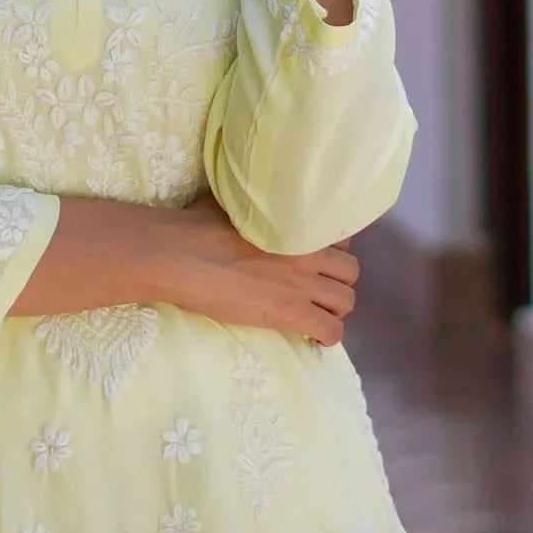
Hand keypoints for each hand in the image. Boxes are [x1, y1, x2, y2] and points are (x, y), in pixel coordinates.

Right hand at [169, 191, 359, 346]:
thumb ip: (256, 204)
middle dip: (337, 281)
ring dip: (333, 308)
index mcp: (296, 224)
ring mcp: (302, 284)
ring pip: (346, 301)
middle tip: (316, 289)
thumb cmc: (198, 225)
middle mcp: (308, 252)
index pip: (342, 237)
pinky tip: (311, 335)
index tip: (317, 259)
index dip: (332, 251)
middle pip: (350, 271)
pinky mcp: (291, 313)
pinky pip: (332, 330)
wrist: (182, 255)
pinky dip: (326, 335)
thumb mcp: (235, 202)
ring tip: (314, 313)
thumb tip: (250, 197)